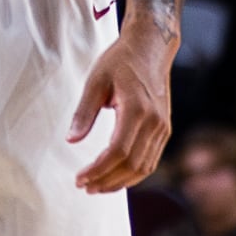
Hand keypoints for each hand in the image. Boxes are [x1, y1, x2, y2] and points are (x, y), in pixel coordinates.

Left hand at [69, 23, 176, 193]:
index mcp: (137, 110)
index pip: (118, 152)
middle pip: (132, 164)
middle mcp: (155, 123)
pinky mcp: (164, 129)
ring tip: (96, 187)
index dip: (98, 170)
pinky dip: (134, 174)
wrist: (150, 49)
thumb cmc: (119, 62)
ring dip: (120, 182)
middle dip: (106, 180)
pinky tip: (115, 177)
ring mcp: (163, 128)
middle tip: (84, 187)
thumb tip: (71, 140)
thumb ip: (84, 113)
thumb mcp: (95, 82)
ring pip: (144, 167)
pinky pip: (151, 160)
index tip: (79, 178)